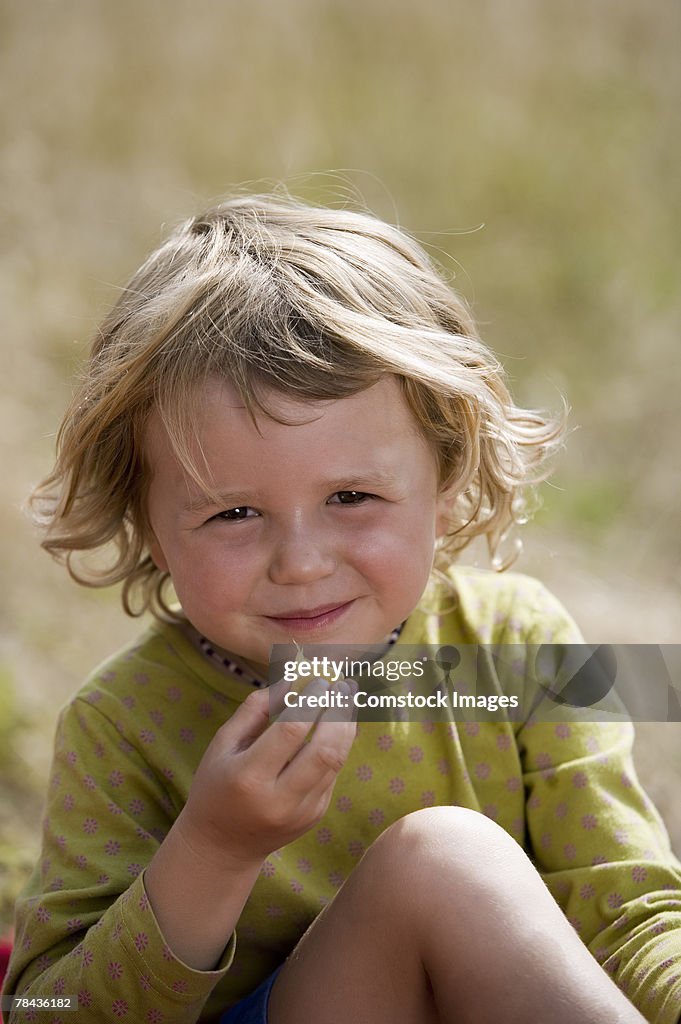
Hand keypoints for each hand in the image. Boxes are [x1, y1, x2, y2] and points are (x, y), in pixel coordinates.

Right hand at [176, 677, 356, 869]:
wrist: (222, 846)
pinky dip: (338, 745)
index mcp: (250, 778)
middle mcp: (280, 800)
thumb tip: (289, 681)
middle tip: (344, 685)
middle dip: (339, 713)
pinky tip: (337, 724)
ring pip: (336, 762)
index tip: (321, 679)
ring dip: (346, 726)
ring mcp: (302, 812)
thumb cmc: (216, 786)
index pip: (290, 731)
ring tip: (348, 698)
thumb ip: (254, 710)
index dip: (310, 701)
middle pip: (325, 751)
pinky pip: (332, 774)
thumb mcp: (223, 745)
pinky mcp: (314, 816)